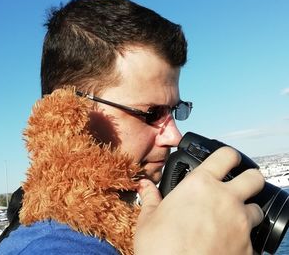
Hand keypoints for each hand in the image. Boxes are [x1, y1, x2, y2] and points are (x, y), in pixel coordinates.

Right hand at [134, 146, 264, 254]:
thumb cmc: (159, 248)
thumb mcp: (148, 219)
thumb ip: (150, 198)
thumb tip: (144, 186)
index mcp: (200, 185)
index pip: (226, 155)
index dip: (229, 155)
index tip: (228, 160)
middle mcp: (225, 199)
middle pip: (254, 178)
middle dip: (248, 179)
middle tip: (236, 187)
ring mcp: (240, 224)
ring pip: (256, 208)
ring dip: (246, 211)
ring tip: (229, 220)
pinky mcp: (248, 248)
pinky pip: (251, 238)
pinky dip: (242, 238)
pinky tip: (225, 244)